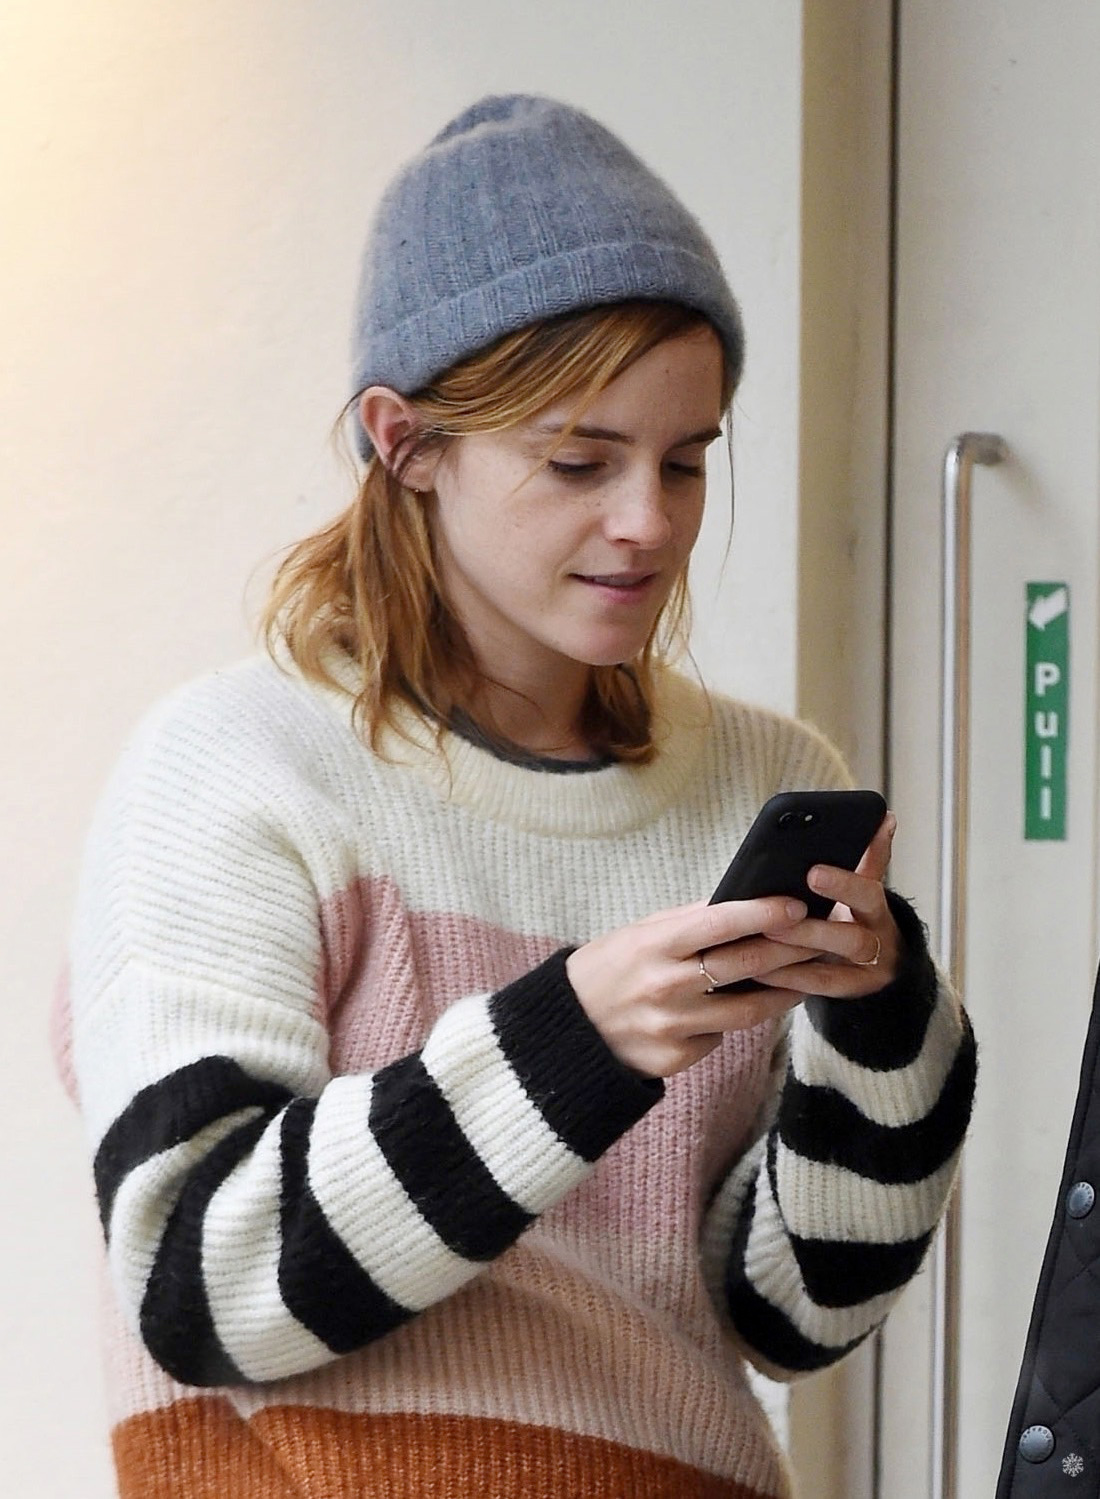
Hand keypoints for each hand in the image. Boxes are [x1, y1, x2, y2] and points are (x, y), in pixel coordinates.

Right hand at [565, 894, 809, 1078]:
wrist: (570, 1027)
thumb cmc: (610, 968)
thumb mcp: (640, 933)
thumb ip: (689, 922)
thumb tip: (742, 902)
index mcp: (655, 945)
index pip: (718, 923)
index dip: (762, 914)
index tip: (796, 906)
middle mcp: (665, 986)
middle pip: (744, 967)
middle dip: (790, 951)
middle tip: (821, 940)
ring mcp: (671, 1026)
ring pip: (746, 1011)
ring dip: (781, 994)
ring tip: (801, 979)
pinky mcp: (675, 1058)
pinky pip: (718, 1037)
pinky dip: (729, 1022)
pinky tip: (731, 1011)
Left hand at [756, 812, 902, 997]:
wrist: (882, 963)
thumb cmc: (858, 915)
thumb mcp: (864, 888)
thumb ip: (868, 858)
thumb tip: (885, 817)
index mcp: (877, 909)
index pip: (868, 892)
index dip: (843, 884)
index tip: (812, 872)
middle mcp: (878, 941)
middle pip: (851, 938)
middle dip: (813, 927)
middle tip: (776, 916)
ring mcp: (866, 972)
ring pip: (832, 966)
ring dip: (795, 953)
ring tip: (762, 939)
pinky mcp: (850, 994)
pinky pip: (816, 988)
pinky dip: (787, 978)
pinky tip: (758, 969)